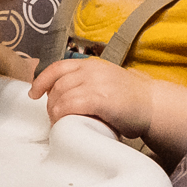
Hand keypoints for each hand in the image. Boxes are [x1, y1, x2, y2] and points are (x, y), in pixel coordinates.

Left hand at [28, 58, 154, 136]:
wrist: (153, 105)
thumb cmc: (129, 99)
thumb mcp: (104, 81)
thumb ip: (85, 83)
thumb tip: (60, 97)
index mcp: (90, 63)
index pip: (57, 67)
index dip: (41, 81)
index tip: (33, 94)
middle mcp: (91, 69)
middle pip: (57, 84)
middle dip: (50, 102)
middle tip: (53, 117)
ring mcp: (96, 83)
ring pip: (61, 95)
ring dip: (55, 111)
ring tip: (58, 123)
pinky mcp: (101, 99)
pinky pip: (71, 105)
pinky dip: (63, 115)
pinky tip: (64, 123)